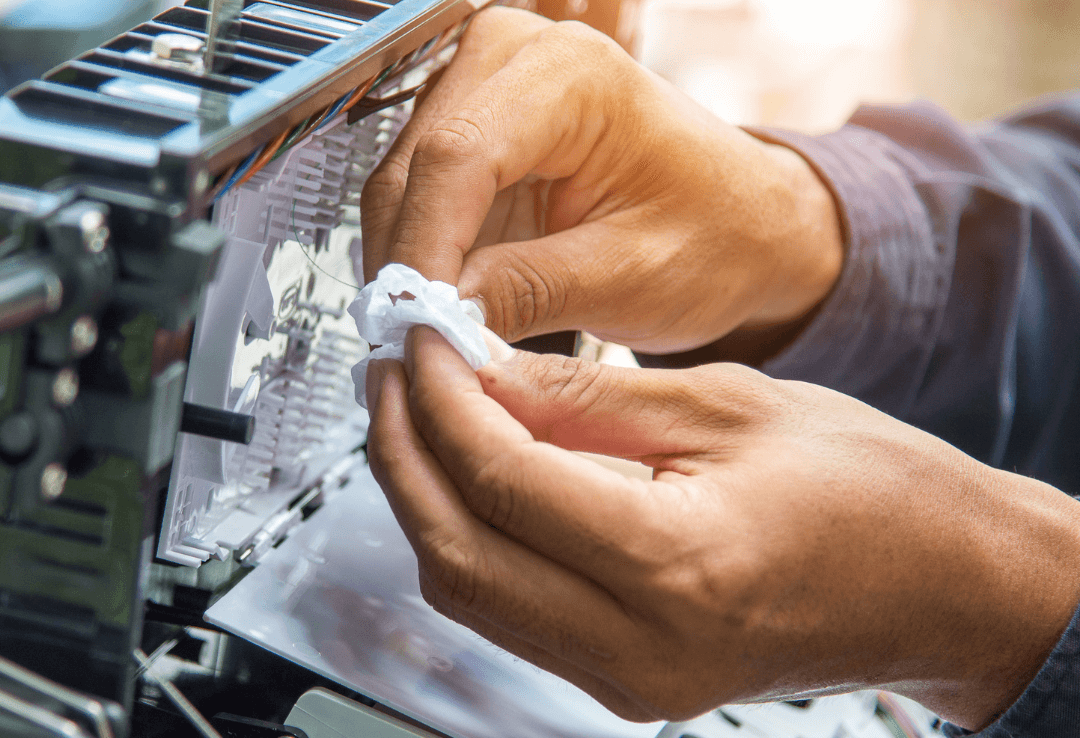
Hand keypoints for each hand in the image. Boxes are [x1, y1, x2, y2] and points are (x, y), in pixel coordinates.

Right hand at [361, 8, 842, 352]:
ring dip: (407, 268)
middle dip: (406, 267)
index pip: (457, 157)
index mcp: (570, 75)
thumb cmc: (718, 234)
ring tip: (426, 342)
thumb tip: (433, 320)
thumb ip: (526, 291)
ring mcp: (489, 94)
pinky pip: (421, 203)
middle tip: (412, 351)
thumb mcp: (630, 275)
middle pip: (413, 168)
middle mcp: (516, 62)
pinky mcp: (479, 138)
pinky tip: (438, 312)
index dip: (423, 251)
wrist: (744, 226)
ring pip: (402, 187)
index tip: (413, 327)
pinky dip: (424, 261)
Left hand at [366, 326, 1079, 728]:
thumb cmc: (872, 489)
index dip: (440, 400)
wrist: (940, 584)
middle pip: (457, 552)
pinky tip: (470, 473)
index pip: (500, 479)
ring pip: (468, 592)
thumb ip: (585, 395)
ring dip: (426, 497)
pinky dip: (473, 537)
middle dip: (403, 453)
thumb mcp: (727, 407)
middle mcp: (640, 646)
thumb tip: (480, 373)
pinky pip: (509, 611)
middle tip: (394, 372)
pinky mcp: (624, 681)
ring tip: (419, 411)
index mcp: (679, 565)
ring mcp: (628, 680)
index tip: (420, 340)